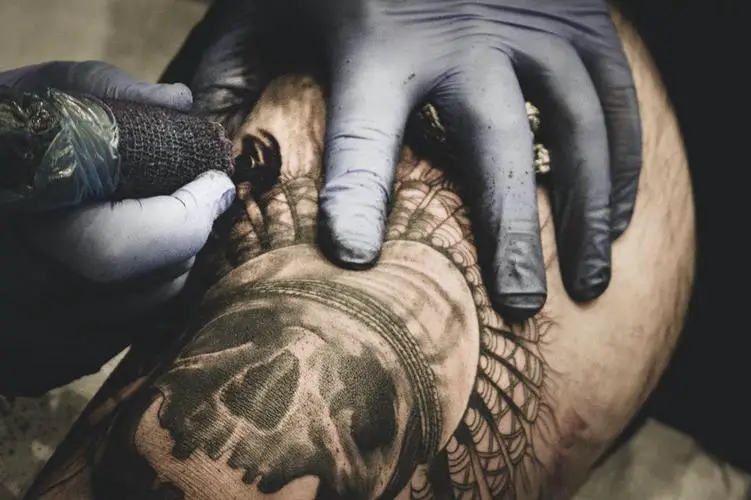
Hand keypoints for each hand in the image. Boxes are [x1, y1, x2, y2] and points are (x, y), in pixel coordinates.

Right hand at [0, 61, 235, 393]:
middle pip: (156, 282)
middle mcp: (23, 296)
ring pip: (143, 317)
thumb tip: (181, 105)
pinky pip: (111, 343)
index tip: (216, 182)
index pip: (138, 243)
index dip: (192, 213)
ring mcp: (25, 342)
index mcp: (20, 221)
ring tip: (156, 230)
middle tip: (190, 202)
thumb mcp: (18, 100)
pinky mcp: (28, 368)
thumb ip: (101, 91)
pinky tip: (113, 270)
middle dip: (188, 237)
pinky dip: (130, 305)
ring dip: (166, 270)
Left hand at [163, 0, 640, 318]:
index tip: (357, 263)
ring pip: (577, 131)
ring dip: (584, 214)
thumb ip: (233, 68)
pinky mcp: (579, 15)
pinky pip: (618, 96)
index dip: (358, 203)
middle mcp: (464, 39)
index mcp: (377, 43)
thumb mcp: (269, 2)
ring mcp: (532, 26)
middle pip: (494, 152)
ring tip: (585, 285)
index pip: (363, 141)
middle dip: (508, 238)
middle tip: (516, 309)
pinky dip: (624, 161)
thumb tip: (204, 146)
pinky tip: (616, 218)